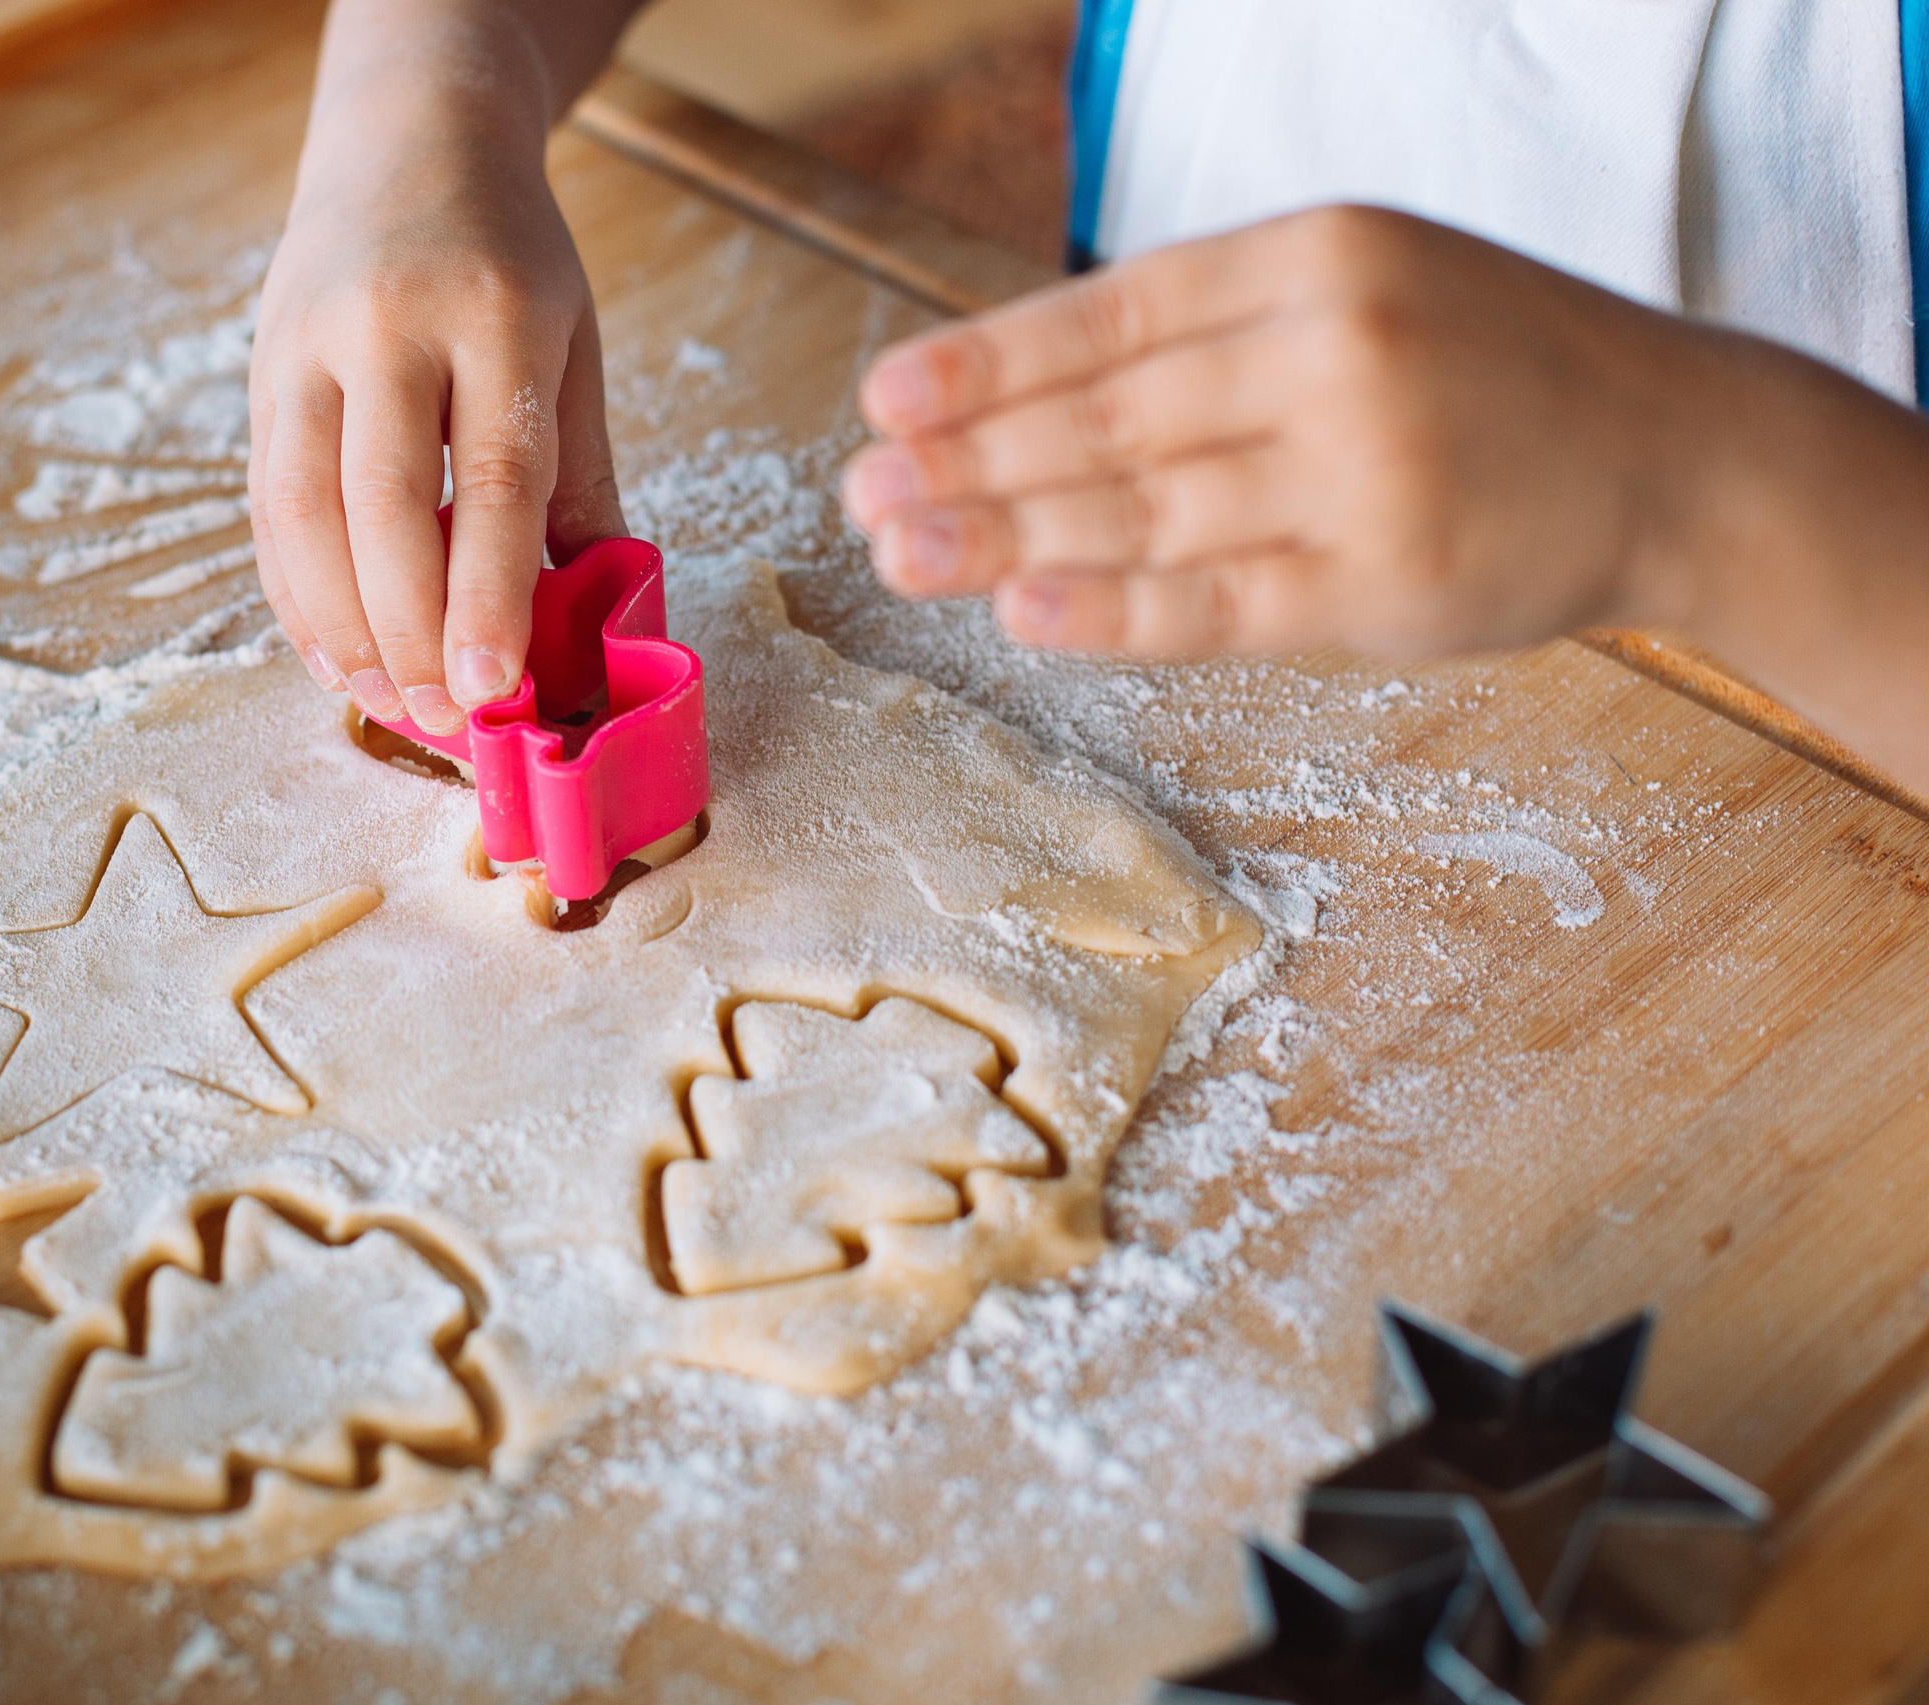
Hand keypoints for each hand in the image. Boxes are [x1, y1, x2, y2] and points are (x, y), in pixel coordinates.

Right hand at [249, 104, 621, 734]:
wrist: (408, 138)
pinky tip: (332, 652)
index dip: (490, 591)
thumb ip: (580, 476)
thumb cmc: (509, 256)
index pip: (492, 472)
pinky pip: (267, 505)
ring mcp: (307, 346)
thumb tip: (595, 614)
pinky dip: (295, 593)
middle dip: (411, 627)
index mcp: (495, 311)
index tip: (495, 684)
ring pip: (305, 512)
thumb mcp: (573, 342)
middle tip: (444, 713)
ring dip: (343, 626)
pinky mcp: (260, 374)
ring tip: (388, 699)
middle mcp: (388, 323)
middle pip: (384, 503)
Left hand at [841, 206, 1716, 658]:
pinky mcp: (1387, 579)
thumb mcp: (1360, 288)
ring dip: (1006, 536)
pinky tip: (1021, 611)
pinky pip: (1218, 601)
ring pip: (1143, 510)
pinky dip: (1111, 611)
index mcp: (1311, 256)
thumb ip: (1214, 332)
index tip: (884, 403)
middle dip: (970, 463)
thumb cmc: (1489, 370)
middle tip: (863, 497)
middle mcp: (1329, 349)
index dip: (986, 363)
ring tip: (902, 553)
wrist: (1677, 447)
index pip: (1109, 315)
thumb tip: (1025, 394)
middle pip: (1106, 418)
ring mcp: (1361, 469)